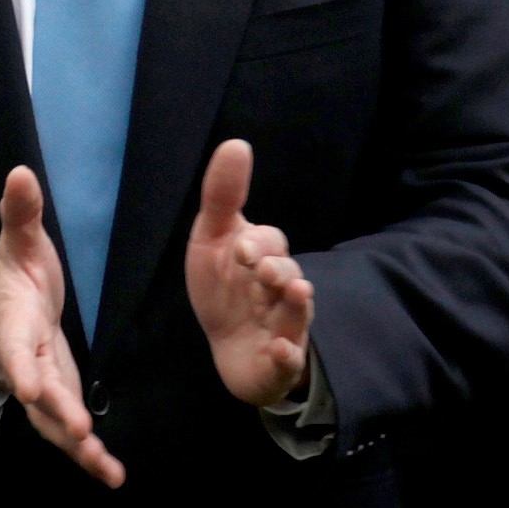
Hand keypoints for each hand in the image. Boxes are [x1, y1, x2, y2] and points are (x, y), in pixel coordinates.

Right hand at [0, 166, 122, 487]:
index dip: (19, 367)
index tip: (27, 385)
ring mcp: (40, 389)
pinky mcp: (57, 403)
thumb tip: (21, 172)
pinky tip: (112, 475)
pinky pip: (68, 434)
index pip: (13, 347)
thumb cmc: (12, 279)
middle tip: (77, 432)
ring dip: (76, 446)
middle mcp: (23, 363)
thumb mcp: (18, 245)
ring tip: (104, 467)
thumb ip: (20, 215)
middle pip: (36, 393)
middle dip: (55, 412)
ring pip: (53, 423)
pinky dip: (87, 455)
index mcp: (13, 323)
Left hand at [185, 139, 312, 407]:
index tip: (240, 250)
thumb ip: (223, 195)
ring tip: (294, 293)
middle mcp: (280, 291)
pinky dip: (287, 357)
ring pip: (296, 315)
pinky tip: (280, 350)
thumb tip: (236, 143)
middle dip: (277, 271)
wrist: (229, 350)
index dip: (258, 243)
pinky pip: (289, 362)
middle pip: (288, 275)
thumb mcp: (212, 239)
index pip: (270, 243)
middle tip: (265, 272)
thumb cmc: (224, 289)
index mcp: (264, 258)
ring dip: (294, 305)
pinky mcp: (278, 364)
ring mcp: (284, 328)